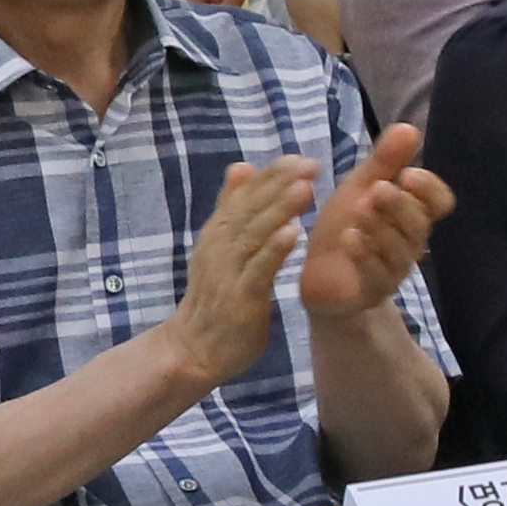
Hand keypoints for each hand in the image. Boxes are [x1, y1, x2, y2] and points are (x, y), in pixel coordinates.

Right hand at [156, 157, 316, 387]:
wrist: (196, 349)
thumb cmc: (218, 296)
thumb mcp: (223, 248)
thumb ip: (232, 210)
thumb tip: (242, 165)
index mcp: (218, 233)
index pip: (244, 196)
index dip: (271, 176)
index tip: (299, 157)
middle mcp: (218, 246)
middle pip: (249, 209)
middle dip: (279, 184)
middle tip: (310, 164)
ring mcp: (227, 271)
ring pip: (254, 234)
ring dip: (279, 209)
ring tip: (305, 188)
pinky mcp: (239, 297)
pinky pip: (258, 269)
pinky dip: (274, 250)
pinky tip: (294, 233)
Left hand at [302, 124, 449, 323]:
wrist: (318, 277)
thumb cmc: (343, 228)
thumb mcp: (359, 188)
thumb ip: (385, 162)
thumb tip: (410, 127)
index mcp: (412, 215)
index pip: (440, 202)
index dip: (429, 189)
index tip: (407, 174)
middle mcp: (410, 242)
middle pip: (420, 224)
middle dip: (399, 205)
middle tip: (377, 190)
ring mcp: (394, 269)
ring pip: (400, 249)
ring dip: (380, 227)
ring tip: (358, 211)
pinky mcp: (373, 289)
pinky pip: (377, 273)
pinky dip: (364, 254)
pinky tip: (348, 238)